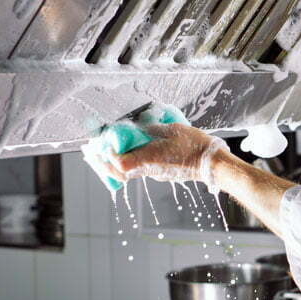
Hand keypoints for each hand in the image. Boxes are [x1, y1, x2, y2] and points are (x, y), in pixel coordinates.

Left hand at [104, 123, 231, 189]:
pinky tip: (122, 153)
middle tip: (90, 151)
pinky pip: (135, 170)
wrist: (211, 163)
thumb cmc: (194, 145)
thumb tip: (135, 126)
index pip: (118, 163)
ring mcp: (153, 173)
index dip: (105, 155)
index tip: (98, 144)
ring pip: (124, 172)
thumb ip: (150, 128)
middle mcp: (148, 169)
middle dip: (100, 162)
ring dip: (110, 163)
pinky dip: (123, 163)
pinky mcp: (159, 173)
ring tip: (100, 152)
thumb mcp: (171, 129)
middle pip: (117, 172)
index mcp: (149, 159)